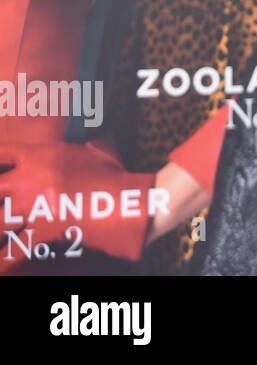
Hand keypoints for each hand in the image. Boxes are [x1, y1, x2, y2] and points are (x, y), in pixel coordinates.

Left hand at [0, 141, 155, 271]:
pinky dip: (6, 252)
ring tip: (6, 220)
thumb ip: (83, 136)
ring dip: (0, 219)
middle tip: (2, 194)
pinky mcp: (38, 234)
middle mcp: (28, 181)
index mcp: (39, 156)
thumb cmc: (113, 173)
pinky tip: (5, 251)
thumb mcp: (97, 147)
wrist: (128, 201)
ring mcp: (30, 209)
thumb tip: (91, 121)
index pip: (0, 155)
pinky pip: (10, 249)